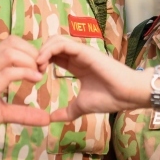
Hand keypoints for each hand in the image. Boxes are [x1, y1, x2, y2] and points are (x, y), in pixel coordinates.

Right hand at [0, 36, 50, 145]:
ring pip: (11, 53)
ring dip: (30, 61)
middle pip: (13, 42)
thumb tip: (45, 118)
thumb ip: (22, 112)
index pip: (10, 43)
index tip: (39, 68)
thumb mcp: (0, 112)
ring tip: (38, 75)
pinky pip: (8, 73)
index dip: (29, 51)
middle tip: (42, 70)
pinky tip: (34, 81)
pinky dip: (26, 73)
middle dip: (33, 53)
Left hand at [37, 36, 159, 121]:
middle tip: (31, 69)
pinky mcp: (85, 51)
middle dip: (38, 54)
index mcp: (77, 66)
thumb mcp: (82, 106)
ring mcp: (82, 52)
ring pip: (55, 40)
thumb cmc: (109, 98)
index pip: (53, 56)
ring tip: (36, 66)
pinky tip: (42, 63)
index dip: (40, 61)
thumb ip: (67, 111)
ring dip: (42, 50)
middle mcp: (78, 56)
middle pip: (52, 45)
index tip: (32, 75)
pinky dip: (49, 50)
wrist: (127, 96)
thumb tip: (52, 119)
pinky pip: (62, 44)